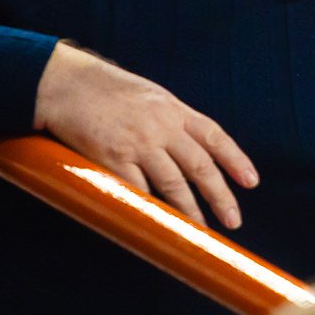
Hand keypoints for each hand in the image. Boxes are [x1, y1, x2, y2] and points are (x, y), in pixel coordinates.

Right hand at [33, 42, 257, 229]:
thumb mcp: (148, 95)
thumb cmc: (104, 89)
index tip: (251, 182)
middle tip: (234, 220)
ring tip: (200, 232)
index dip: (236, 160)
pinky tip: (161, 223)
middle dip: (221, 196)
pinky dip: (151, 209)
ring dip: (190, 212)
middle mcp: (162, 126)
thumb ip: (170, 118)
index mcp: (174, 109)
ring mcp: (138, 143)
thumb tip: (191, 145)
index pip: (215, 137)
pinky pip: (138, 190)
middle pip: (201, 166)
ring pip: (174, 184)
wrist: (63, 82)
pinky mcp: (112, 158)